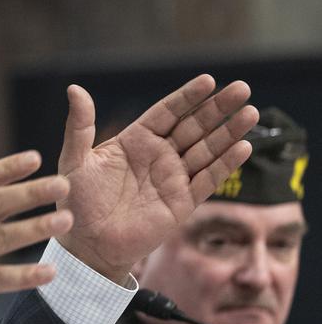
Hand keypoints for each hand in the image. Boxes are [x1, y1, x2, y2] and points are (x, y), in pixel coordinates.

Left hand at [56, 74, 257, 282]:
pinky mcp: (182, 203)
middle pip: (194, 126)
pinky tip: (243, 147)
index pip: (167, 112)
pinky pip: (208, 180)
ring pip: (207, 150)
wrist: (86, 244)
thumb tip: (74, 89)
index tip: (208, 80)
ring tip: (250, 113)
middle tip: (242, 88)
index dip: (188, 97)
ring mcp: (173, 178)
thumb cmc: (76, 201)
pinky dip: (225, 164)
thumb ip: (79, 126)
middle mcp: (158, 155)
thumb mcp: (75, 160)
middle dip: (218, 108)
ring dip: (229, 132)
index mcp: (135, 140)